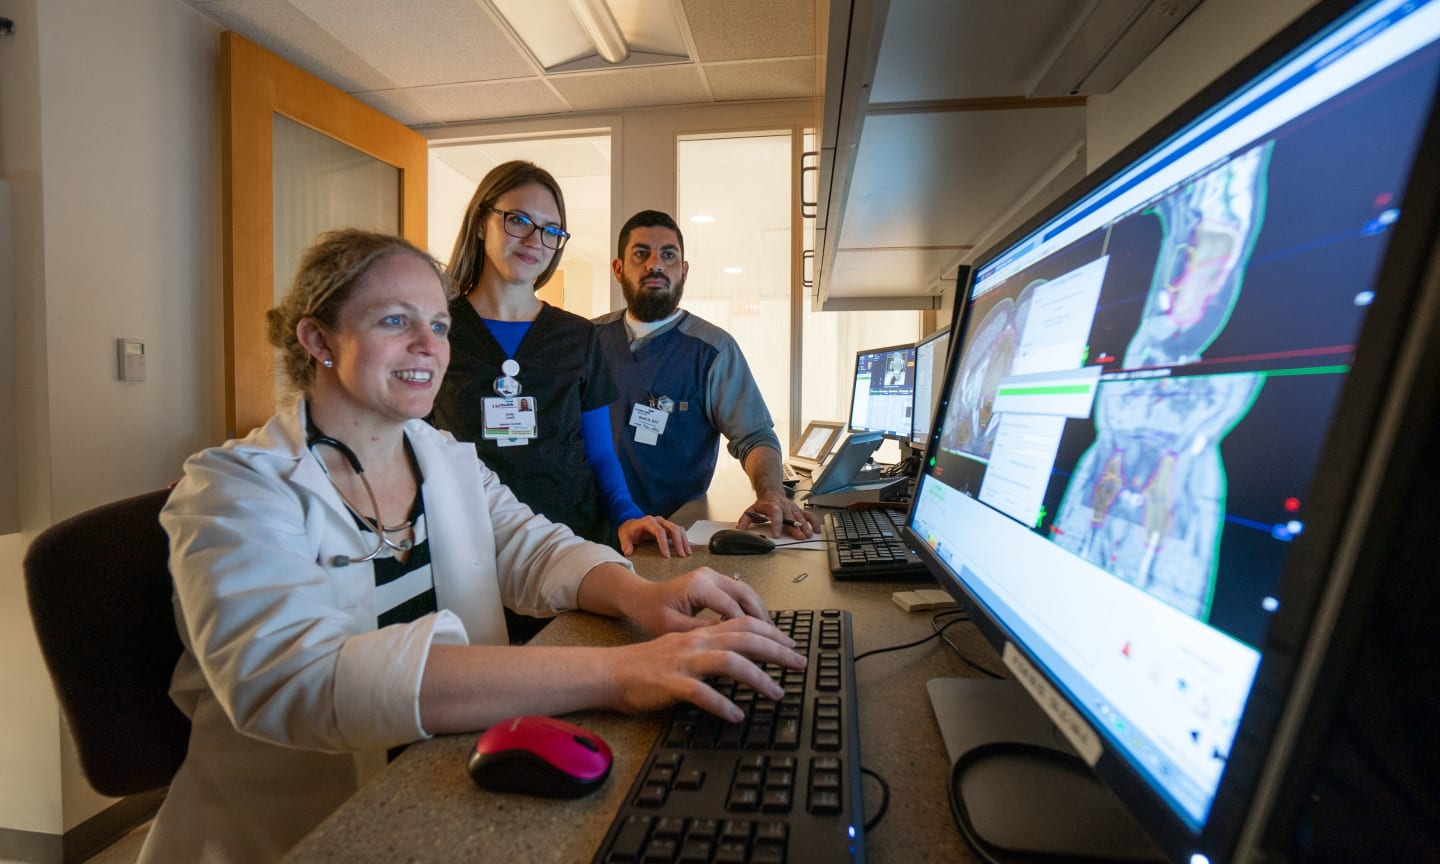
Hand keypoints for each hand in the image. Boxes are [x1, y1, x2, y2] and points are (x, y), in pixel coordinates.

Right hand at [604, 616, 805, 721]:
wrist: (612, 672)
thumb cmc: (649, 665)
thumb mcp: (684, 648)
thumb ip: (712, 648)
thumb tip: (743, 656)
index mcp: (701, 633)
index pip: (745, 624)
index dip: (773, 633)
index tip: (792, 646)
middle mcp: (696, 642)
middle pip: (746, 638)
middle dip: (778, 651)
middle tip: (800, 665)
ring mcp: (684, 662)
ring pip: (730, 662)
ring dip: (758, 678)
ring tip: (777, 693)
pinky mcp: (671, 684)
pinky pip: (702, 693)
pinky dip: (722, 704)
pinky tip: (736, 715)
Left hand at [617, 514, 692, 557]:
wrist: (630, 525)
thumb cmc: (628, 532)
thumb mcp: (624, 537)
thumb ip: (626, 544)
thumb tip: (629, 552)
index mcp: (648, 522)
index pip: (659, 531)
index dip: (664, 543)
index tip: (667, 556)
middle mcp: (658, 520)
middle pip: (673, 528)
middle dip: (678, 542)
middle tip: (681, 556)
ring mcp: (664, 523)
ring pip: (678, 529)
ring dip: (684, 541)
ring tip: (687, 554)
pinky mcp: (668, 527)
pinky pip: (679, 531)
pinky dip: (684, 539)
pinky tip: (686, 550)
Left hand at [622, 567, 770, 635]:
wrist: (642, 597)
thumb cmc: (652, 612)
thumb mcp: (671, 627)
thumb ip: (699, 630)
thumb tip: (727, 637)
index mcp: (698, 585)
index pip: (732, 606)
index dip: (749, 627)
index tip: (761, 647)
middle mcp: (709, 576)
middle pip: (746, 594)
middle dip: (763, 617)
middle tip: (778, 639)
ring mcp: (713, 576)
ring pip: (747, 591)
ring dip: (761, 612)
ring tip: (773, 634)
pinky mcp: (715, 581)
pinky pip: (740, 592)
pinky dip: (752, 608)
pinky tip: (759, 625)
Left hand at [736, 491, 819, 539]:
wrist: (771, 492)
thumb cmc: (763, 504)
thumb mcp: (751, 511)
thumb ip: (745, 521)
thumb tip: (739, 530)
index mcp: (771, 506)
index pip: (775, 514)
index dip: (776, 524)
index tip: (777, 534)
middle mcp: (783, 506)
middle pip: (790, 516)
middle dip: (796, 527)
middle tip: (800, 536)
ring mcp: (792, 508)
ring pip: (800, 516)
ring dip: (805, 526)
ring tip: (808, 535)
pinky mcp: (797, 510)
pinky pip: (807, 515)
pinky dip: (813, 521)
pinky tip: (816, 529)